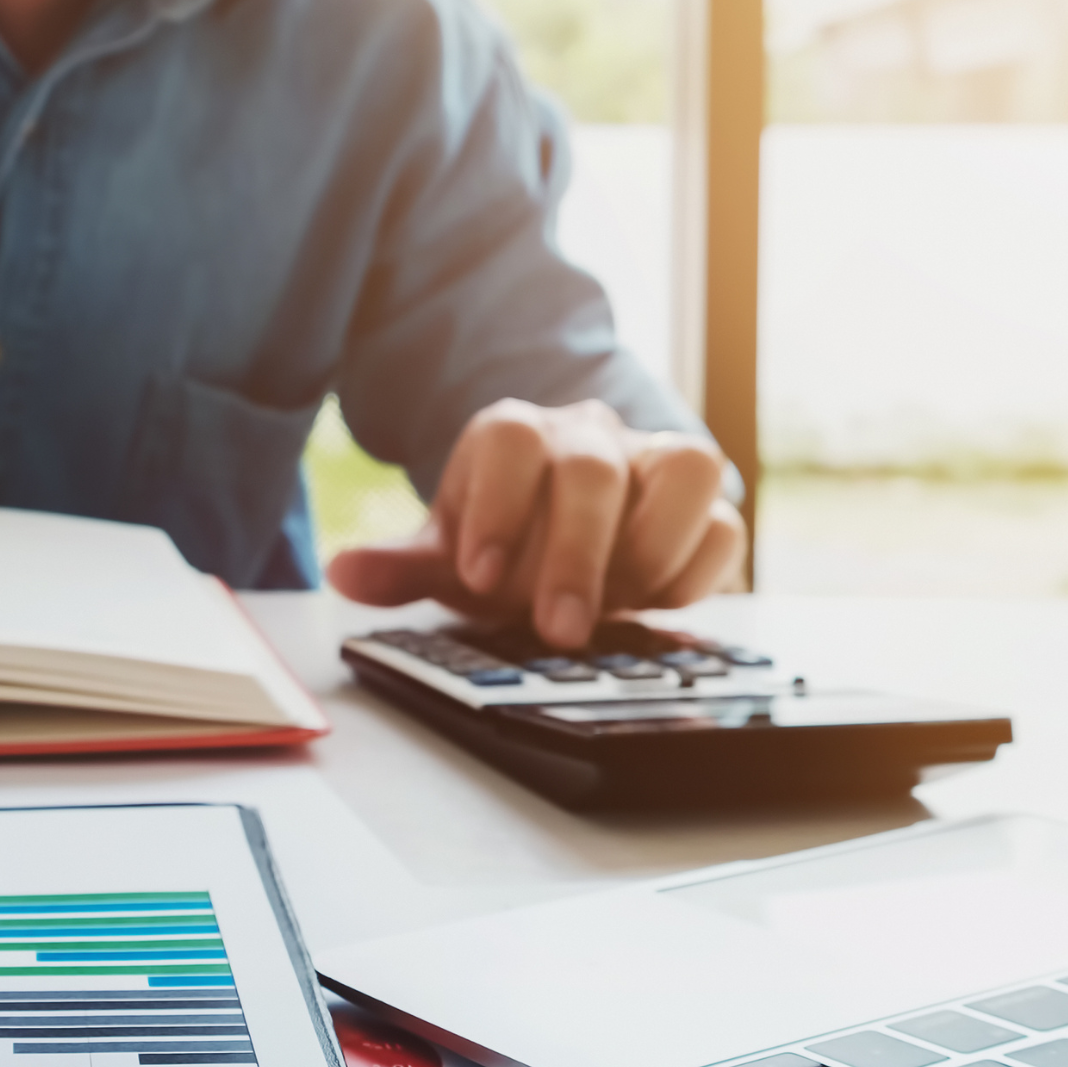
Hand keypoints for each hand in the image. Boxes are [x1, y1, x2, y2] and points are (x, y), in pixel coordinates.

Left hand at [323, 399, 743, 648]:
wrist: (558, 539)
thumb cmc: (502, 545)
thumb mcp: (446, 560)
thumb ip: (400, 569)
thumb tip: (344, 573)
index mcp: (515, 436)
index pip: (511, 441)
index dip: (498, 507)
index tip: (481, 579)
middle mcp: (589, 436)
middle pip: (594, 469)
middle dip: (577, 556)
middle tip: (560, 630)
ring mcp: (652, 463)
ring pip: (686, 470)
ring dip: (652, 550)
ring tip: (618, 611)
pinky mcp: (702, 505)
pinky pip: (723, 524)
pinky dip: (694, 573)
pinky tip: (653, 610)